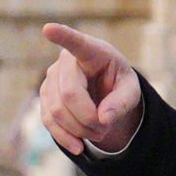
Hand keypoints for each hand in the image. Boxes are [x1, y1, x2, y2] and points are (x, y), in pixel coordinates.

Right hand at [41, 22, 141, 155]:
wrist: (104, 90)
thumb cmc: (118, 83)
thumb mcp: (131, 91)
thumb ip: (122, 103)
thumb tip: (103, 119)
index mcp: (91, 51)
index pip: (76, 42)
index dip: (62, 36)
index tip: (48, 29)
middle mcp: (65, 61)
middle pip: (69, 95)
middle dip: (89, 119)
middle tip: (106, 128)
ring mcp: (51, 78)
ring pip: (57, 111)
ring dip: (80, 130)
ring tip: (99, 133)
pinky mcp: (45, 97)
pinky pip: (48, 120)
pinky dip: (64, 137)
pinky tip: (78, 147)